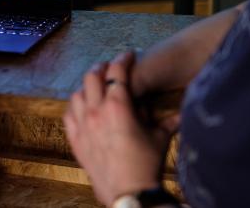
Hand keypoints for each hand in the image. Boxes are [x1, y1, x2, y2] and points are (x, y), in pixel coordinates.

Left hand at [63, 52, 176, 205]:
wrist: (128, 193)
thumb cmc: (145, 165)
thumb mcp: (159, 138)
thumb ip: (167, 121)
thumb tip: (181, 114)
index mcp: (118, 106)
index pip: (118, 71)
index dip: (123, 59)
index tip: (128, 55)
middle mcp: (96, 111)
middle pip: (92, 77)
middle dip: (102, 68)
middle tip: (110, 66)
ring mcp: (82, 125)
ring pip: (77, 94)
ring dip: (86, 86)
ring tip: (95, 85)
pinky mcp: (75, 139)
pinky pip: (68, 114)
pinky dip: (75, 106)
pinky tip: (81, 107)